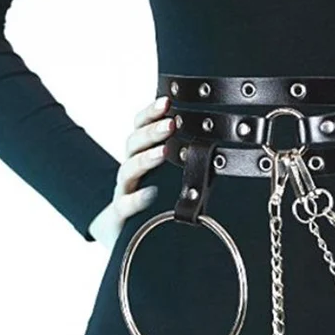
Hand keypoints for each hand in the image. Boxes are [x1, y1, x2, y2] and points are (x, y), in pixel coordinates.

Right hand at [87, 95, 175, 250]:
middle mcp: (129, 171)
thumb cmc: (150, 203)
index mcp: (139, 158)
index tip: (167, 100)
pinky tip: (150, 194)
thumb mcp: (164, 181)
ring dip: (146, 158)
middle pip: (133, 143)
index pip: (140, 128)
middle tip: (171, 123)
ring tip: (163, 152)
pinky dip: (137, 199)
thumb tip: (215, 146)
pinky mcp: (120, 216)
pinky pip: (125, 205)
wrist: (119, 234)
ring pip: (128, 170)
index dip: (150, 113)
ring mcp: (123, 192)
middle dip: (152, 131)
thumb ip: (180, 164)